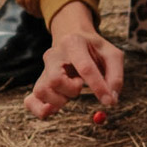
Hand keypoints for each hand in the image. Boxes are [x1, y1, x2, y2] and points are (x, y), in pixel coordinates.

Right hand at [24, 1, 123, 119]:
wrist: (72, 37)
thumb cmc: (94, 48)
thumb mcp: (111, 54)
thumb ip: (115, 76)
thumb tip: (111, 100)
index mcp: (73, 43)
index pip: (85, 68)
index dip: (98, 87)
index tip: (109, 101)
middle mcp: (53, 55)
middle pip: (56, 80)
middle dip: (72, 90)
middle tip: (80, 85)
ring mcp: (44, 69)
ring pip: (42, 91)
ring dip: (59, 100)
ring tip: (69, 92)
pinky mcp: (40, 82)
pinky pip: (30, 101)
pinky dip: (40, 110)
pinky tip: (53, 109)